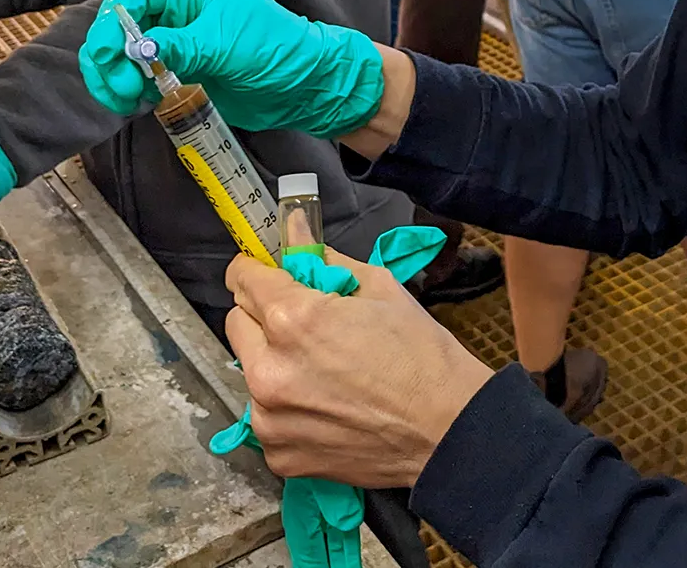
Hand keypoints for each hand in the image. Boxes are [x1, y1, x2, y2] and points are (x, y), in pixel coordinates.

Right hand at [79, 0, 384, 137]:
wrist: (303, 84)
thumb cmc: (273, 49)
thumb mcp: (225, 45)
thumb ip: (179, 46)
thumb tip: (137, 50)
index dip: (111, 22)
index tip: (106, 54)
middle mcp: (175, 10)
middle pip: (118, 25)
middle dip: (108, 56)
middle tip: (123, 88)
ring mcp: (174, 41)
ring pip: (122, 54)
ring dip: (115, 77)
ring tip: (130, 100)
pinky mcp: (178, 69)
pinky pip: (139, 76)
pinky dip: (130, 90)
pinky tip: (141, 103)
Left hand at [225, 250, 493, 488]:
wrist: (449, 430)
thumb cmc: (422, 355)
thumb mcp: (379, 289)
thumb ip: (325, 259)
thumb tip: (296, 230)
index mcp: (292, 320)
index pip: (242, 278)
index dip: (257, 270)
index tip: (269, 273)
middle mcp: (269, 371)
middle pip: (237, 323)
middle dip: (264, 315)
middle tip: (307, 323)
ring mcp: (269, 419)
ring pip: (251, 372)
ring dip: (275, 363)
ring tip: (323, 371)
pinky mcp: (278, 455)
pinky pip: (266, 416)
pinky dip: (288, 408)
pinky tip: (327, 406)